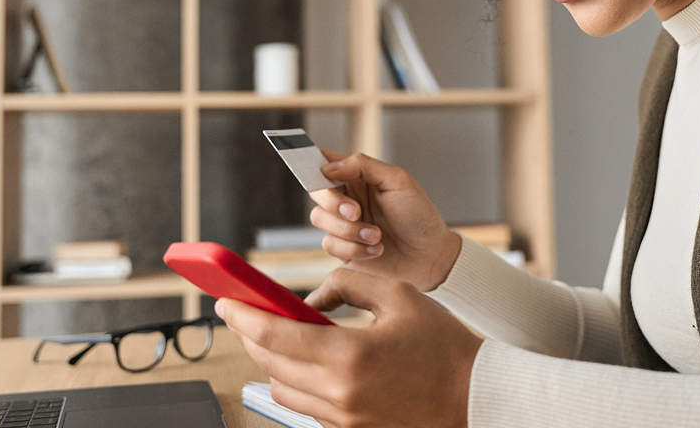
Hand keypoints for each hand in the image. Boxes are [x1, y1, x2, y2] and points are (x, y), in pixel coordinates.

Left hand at [217, 269, 482, 427]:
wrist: (473, 396)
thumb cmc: (443, 346)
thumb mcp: (400, 295)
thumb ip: (349, 284)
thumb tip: (312, 294)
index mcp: (351, 356)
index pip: (274, 336)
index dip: (243, 316)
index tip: (226, 300)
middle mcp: (341, 393)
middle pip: (270, 364)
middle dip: (251, 335)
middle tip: (244, 312)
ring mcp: (344, 418)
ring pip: (282, 389)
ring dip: (273, 361)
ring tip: (279, 335)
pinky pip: (306, 406)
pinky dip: (298, 382)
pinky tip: (309, 360)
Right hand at [309, 151, 462, 291]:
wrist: (429, 256)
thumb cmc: (419, 216)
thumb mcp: (398, 181)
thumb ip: (363, 166)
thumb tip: (330, 167)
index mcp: (358, 177)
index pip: (326, 162)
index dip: (311, 161)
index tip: (318, 170)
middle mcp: (347, 198)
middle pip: (316, 191)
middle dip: (334, 203)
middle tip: (356, 212)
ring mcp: (344, 223)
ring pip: (319, 219)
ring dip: (349, 230)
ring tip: (376, 235)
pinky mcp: (344, 248)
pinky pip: (330, 244)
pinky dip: (354, 248)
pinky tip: (376, 249)